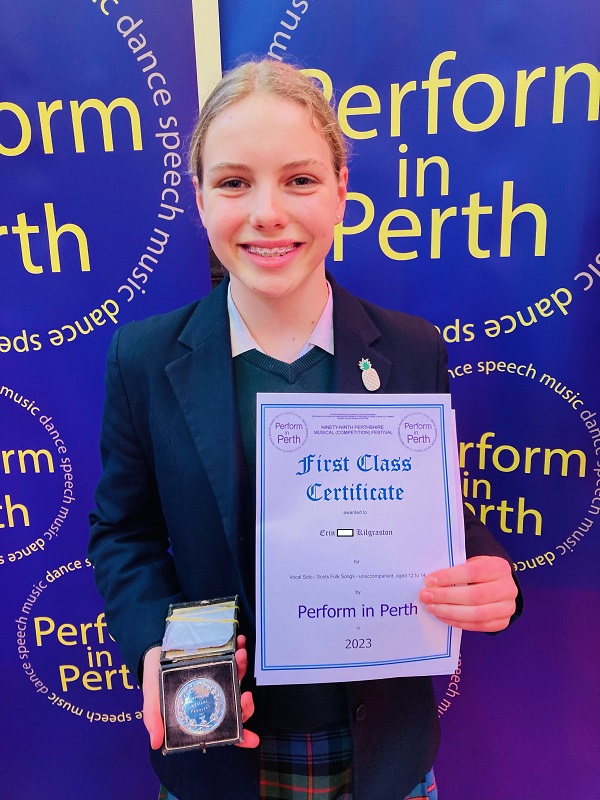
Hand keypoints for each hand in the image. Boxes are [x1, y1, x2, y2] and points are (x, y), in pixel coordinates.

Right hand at [142, 635, 259, 749]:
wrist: (153, 647)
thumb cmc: (155, 677)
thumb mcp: (152, 697)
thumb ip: (154, 718)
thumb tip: (155, 743)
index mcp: (201, 711)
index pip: (223, 729)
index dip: (239, 736)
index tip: (252, 739)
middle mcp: (213, 696)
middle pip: (236, 706)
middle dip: (246, 704)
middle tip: (245, 696)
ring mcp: (219, 677)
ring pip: (238, 678)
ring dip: (243, 669)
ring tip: (240, 657)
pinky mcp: (220, 659)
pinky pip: (235, 657)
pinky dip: (240, 649)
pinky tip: (240, 642)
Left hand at [419, 556, 516, 631]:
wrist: (500, 585)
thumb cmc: (480, 572)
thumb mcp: (473, 563)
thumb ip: (457, 570)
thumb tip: (432, 582)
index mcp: (499, 567)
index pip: (472, 572)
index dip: (449, 577)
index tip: (429, 581)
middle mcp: (507, 588)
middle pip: (474, 595)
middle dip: (446, 597)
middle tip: (425, 596)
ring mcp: (507, 607)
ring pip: (476, 614)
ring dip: (449, 612)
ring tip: (431, 608)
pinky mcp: (502, 622)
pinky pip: (477, 625)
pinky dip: (457, 622)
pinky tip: (442, 616)